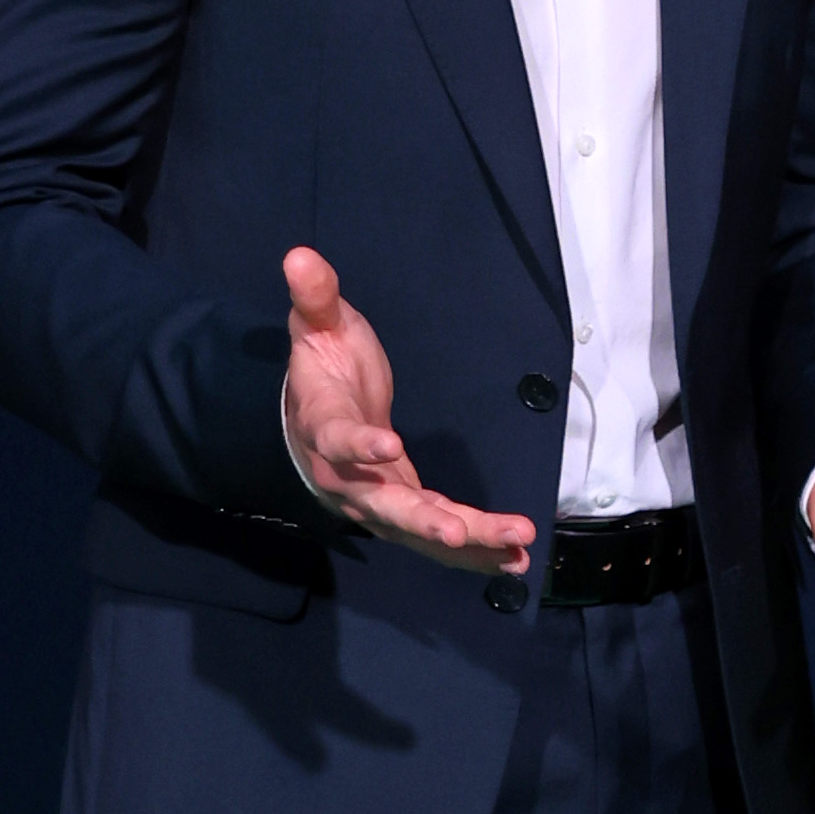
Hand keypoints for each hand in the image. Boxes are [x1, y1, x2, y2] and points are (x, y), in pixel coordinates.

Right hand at [280, 246, 539, 571]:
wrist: (311, 418)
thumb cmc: (322, 370)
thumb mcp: (318, 328)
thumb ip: (315, 298)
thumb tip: (299, 254)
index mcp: (323, 427)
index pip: (338, 439)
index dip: (360, 445)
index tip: (387, 445)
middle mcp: (347, 477)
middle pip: (383, 505)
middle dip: (424, 520)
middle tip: (459, 532)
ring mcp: (376, 500)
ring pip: (419, 530)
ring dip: (467, 543)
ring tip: (514, 550)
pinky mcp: (403, 512)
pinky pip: (438, 536)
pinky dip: (475, 549)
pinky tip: (515, 559)